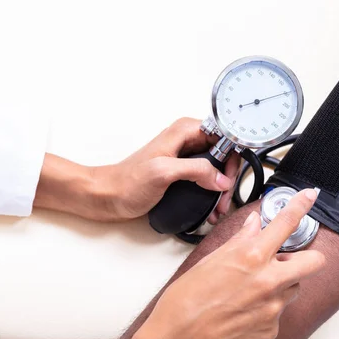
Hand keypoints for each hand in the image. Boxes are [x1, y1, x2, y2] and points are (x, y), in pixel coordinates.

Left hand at [35, 118, 239, 221]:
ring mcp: (184, 156)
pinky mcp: (181, 171)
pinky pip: (206, 178)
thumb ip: (196, 170)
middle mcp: (186, 140)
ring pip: (217, 168)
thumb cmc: (127, 182)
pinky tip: (210, 207)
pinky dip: (211, 192)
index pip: (224, 135)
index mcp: (184, 131)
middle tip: (223, 198)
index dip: (231, 156)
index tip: (229, 177)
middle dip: (227, 177)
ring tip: (217, 207)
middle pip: (224, 153)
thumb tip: (222, 179)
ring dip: (221, 188)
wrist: (107, 197)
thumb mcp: (164, 173)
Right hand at [112, 189, 324, 338]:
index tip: (309, 196)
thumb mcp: (209, 262)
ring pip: (294, 288)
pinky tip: (242, 313)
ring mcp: (273, 308)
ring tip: (249, 291)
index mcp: (250, 258)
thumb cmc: (184, 303)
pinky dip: (266, 309)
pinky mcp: (271, 330)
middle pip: (314, 261)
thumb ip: (238, 241)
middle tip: (283, 260)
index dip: (301, 206)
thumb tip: (254, 224)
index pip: (285, 224)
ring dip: (281, 285)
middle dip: (305, 257)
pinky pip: (279, 312)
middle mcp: (268, 282)